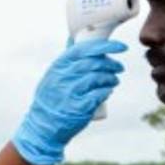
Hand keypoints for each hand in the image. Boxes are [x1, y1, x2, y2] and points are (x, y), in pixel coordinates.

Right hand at [12, 39, 125, 164]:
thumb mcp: (53, 75)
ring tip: (114, 80)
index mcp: (59, 65)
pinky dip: (107, 91)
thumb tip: (74, 38)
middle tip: (119, 67)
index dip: (106, 46)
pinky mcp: (78, 107)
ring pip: (98, 78)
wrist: (43, 125)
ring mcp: (70, 92)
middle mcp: (64, 76)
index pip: (85, 49)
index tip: (121, 47)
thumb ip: (66, 59)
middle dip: (112, 64)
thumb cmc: (52, 97)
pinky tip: (109, 91)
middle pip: (94, 63)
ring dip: (111, 78)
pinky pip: (98, 95)